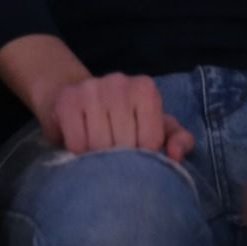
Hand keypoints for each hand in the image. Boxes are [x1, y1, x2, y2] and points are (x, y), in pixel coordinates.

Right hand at [0, 33, 195, 160]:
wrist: (77, 95)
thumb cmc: (125, 117)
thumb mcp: (157, 125)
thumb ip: (179, 139)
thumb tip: (176, 156)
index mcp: (146, 89)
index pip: (150, 141)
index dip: (143, 159)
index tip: (136, 156)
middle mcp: (119, 83)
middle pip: (123, 145)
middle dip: (119, 162)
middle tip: (115, 160)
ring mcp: (92, 89)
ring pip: (98, 146)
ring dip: (98, 159)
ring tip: (98, 154)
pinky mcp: (67, 101)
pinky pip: (77, 143)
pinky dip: (79, 154)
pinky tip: (82, 146)